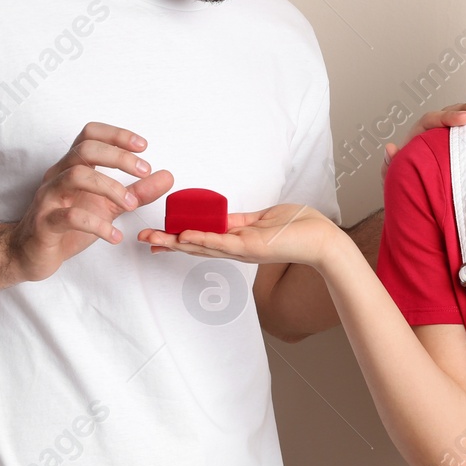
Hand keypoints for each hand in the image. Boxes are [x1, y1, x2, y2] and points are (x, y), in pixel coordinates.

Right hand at [8, 123, 173, 282]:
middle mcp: (57, 176)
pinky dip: (97, 225)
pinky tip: (115, 236)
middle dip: (119, 156)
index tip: (143, 146)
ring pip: (76, 176)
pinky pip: (70, 217)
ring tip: (130, 204)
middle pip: (85, 149)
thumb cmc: (67, 225)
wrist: (30, 254)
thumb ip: (137, 191)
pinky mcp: (45, 224)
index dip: (116, 135)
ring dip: (110, 187)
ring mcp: (48, 198)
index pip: (89, 135)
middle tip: (145, 171)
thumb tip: (167, 176)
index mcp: (71, 167)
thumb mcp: (108, 206)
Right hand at [139, 203, 345, 268]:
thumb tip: (222, 216)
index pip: (202, 238)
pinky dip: (202, 238)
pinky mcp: (251, 247)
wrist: (323, 240)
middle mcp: (236, 248)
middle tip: (142, 241)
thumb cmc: (301, 227)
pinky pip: (221, 242)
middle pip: (195, 245)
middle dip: (168, 243)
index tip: (157, 238)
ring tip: (153, 240)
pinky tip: (184, 236)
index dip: (178, 238)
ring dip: (176, 242)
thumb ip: (241, 220)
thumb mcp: (264, 218)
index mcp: (238, 239)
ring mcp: (242, 249)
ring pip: (202, 246)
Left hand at [380, 91, 465, 180]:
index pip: (432, 120)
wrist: (421, 198)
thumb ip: (391, 165)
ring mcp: (450, 133)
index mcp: (419, 135)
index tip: (464, 119)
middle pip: (451, 112)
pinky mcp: (464, 138)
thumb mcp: (397, 179)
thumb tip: (390, 148)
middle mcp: (435, 129)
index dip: (448, 118)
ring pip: (465, 113)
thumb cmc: (409, 184)